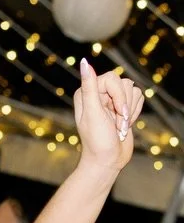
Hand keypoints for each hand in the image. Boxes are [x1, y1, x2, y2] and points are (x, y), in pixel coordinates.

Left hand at [74, 59, 142, 178]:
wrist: (108, 160)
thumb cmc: (97, 140)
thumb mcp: (92, 112)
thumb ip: (89, 87)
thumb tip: (84, 63)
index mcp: (85, 93)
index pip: (111, 77)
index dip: (118, 94)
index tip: (115, 112)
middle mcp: (97, 93)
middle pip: (124, 83)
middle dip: (124, 105)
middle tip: (116, 123)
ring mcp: (111, 100)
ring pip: (133, 90)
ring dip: (129, 111)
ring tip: (119, 126)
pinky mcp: (123, 106)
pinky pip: (138, 98)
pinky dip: (135, 113)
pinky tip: (125, 125)